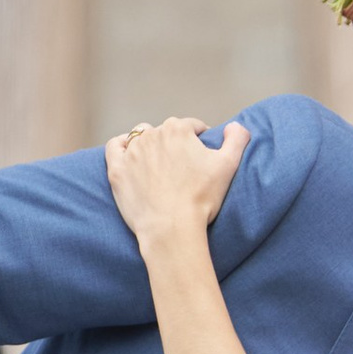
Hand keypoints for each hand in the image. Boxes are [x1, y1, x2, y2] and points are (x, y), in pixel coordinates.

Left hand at [104, 115, 249, 251]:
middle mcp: (152, 135)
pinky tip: (129, 153)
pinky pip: (115, 147)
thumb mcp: (229, 165)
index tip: (202, 154)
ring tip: (158, 162)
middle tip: (182, 166)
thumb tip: (235, 126)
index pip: (192, 126)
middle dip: (175, 144)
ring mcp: (132, 152)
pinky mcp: (117, 170)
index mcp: (178, 130)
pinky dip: (122, 146)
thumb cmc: (201, 198)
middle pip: (166, 132)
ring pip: (140, 138)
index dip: (200, 138)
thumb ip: (237, 139)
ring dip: (150, 144)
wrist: (171, 228)